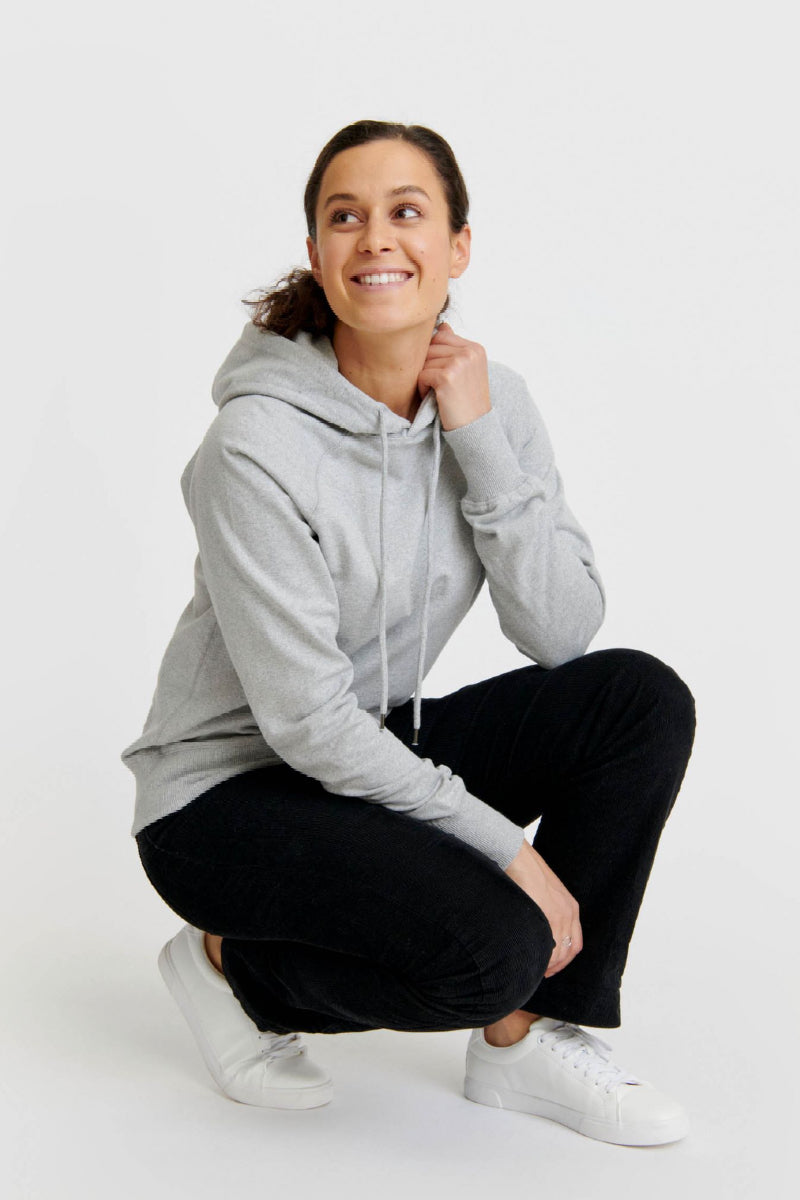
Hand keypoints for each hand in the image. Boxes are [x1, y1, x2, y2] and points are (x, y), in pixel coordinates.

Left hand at [417, 321, 492, 432]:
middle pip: (431, 347)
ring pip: (424, 361)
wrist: (476, 427)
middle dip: (428, 366)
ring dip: (425, 378)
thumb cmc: (468, 400)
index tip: (443, 374)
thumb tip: (442, 325)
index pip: (441, 336)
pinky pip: (422, 374)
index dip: (435, 355)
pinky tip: (435, 397)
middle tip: (438, 386)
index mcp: (475, 348)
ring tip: (438, 392)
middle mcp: (469, 352)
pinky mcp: (447, 377)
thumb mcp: (468, 369)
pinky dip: (422, 388)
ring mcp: (459, 363)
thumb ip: (454, 347)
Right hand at [504, 840, 582, 977]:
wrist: (516, 855)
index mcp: (570, 908)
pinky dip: (540, 955)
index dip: (563, 960)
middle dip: (554, 965)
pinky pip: (546, 943)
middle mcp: (569, 913)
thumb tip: (535, 928)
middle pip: (567, 951)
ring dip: (546, 963)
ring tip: (532, 968)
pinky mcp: (546, 913)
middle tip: (539, 973)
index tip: (550, 967)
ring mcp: (558, 914)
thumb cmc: (524, 872)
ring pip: (557, 951)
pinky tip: (529, 957)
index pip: (574, 944)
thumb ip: (545, 910)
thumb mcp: (543, 892)